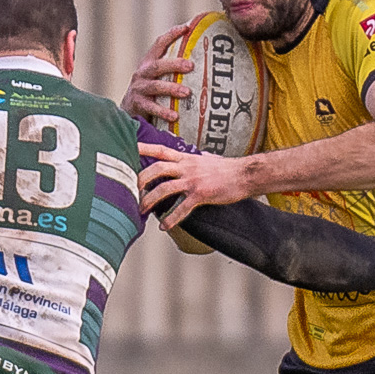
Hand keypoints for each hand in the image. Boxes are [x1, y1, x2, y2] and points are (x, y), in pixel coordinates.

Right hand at [120, 23, 195, 121]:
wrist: (128, 111)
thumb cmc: (151, 91)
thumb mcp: (158, 76)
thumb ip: (172, 69)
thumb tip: (203, 62)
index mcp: (148, 62)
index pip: (159, 44)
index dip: (172, 34)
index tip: (187, 28)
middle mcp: (142, 73)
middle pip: (157, 66)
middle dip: (174, 64)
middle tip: (190, 66)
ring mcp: (139, 88)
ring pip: (155, 86)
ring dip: (171, 88)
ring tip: (187, 93)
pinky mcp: (137, 104)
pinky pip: (151, 108)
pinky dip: (163, 112)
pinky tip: (175, 116)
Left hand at [138, 143, 252, 228]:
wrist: (245, 174)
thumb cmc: (228, 169)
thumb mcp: (209, 159)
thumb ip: (198, 159)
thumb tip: (200, 156)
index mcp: (186, 158)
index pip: (161, 150)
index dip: (144, 148)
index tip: (129, 147)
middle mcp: (187, 167)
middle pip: (156, 168)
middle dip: (141, 180)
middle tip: (131, 190)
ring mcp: (193, 180)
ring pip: (164, 188)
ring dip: (150, 200)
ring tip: (142, 210)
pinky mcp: (201, 194)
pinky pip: (182, 208)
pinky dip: (171, 219)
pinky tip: (164, 226)